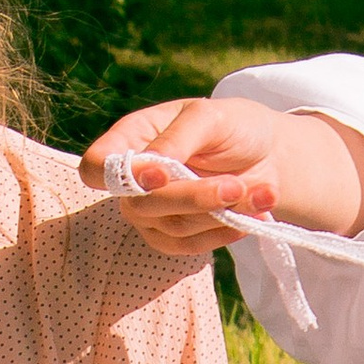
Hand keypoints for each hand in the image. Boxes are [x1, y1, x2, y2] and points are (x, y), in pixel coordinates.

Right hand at [81, 95, 363, 254]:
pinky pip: (192, 246)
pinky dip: (227, 231)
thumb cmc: (233, 127)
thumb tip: (149, 171)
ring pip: (173, 227)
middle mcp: (133, 180)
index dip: (115, 177)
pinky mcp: (174, 237)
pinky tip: (255, 213)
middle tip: (235, 186)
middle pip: (140, 205)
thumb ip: (178, 139)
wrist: (267, 153)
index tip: (159, 174)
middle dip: (192, 198)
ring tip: (258, 192)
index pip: (96, 167)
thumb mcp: (210, 117)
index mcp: (132, 138)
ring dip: (220, 212)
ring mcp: (152, 213)